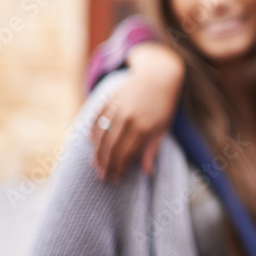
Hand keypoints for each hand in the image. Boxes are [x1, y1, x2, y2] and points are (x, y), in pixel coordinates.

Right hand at [90, 43, 184, 180]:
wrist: (157, 76)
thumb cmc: (163, 105)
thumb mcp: (163, 128)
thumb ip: (153, 149)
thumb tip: (147, 172)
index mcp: (143, 127)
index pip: (125, 154)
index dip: (119, 168)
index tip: (116, 179)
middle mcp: (127, 118)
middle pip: (110, 147)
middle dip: (105, 164)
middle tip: (103, 176)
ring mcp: (116, 108)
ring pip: (100, 136)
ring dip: (97, 152)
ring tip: (96, 165)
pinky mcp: (109, 100)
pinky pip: (96, 121)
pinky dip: (92, 134)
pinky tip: (92, 145)